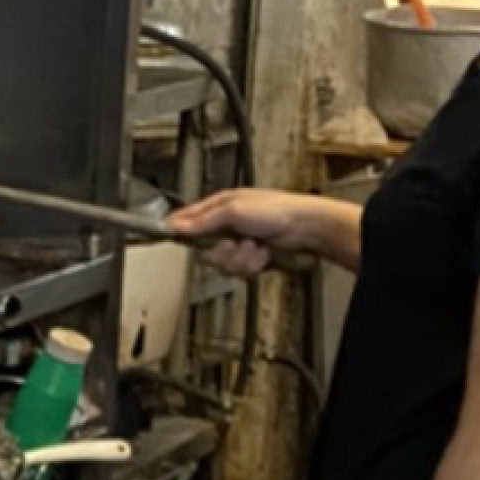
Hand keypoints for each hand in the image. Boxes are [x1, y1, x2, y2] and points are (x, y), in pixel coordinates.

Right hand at [171, 187, 354, 276]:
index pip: (189, 219)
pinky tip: (264, 255)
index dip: (179, 229)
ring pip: (224, 265)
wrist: (306, 229)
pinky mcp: (252, 260)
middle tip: (234, 243)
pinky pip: (241, 272)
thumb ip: (204, 220)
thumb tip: (178, 225)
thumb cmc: (277, 210)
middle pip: (205, 251)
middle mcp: (228, 226)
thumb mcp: (234, 210)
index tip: (172, 237)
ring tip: (256, 247)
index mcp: (220, 207)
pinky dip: (254, 265)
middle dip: (222, 252)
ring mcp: (240, 244)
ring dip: (242, 259)